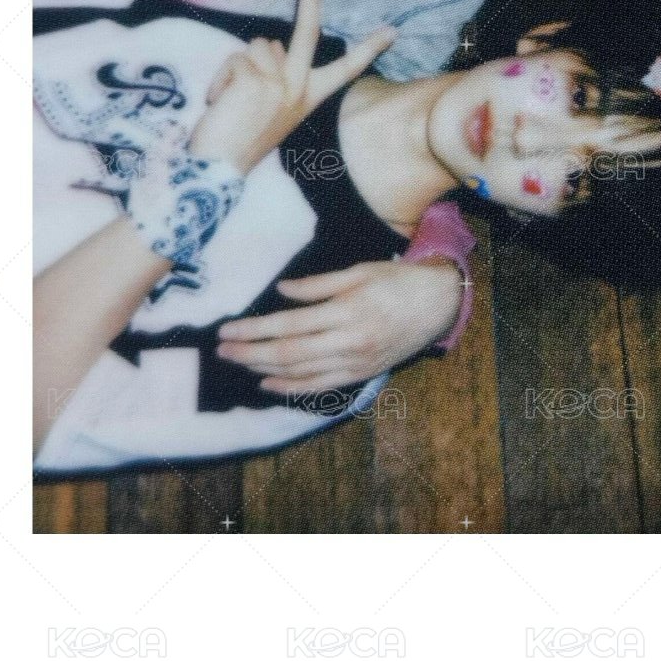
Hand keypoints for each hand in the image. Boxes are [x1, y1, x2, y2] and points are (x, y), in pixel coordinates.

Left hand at [189, 0, 395, 175]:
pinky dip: (222, 78)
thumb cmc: (244, 139)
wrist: (222, 167)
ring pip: (257, 46)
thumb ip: (280, 78)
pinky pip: (235, 59)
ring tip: (233, 98)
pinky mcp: (255, 78)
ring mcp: (280, 82)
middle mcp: (300, 87)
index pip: (347, 69)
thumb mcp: (274, 108)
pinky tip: (221, 102)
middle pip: (308, 32)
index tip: (392, 31)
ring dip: (239, 66)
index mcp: (310, 97)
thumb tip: (272, 47)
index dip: (370, 48)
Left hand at [216, 256, 463, 392]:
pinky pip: (320, 387)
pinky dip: (292, 388)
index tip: (227, 329)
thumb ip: (319, 284)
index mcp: (347, 312)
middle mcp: (349, 343)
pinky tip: (268, 384)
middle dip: (250, 353)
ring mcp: (356, 363)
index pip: (288, 325)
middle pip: (288, 353)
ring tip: (238, 362)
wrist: (439, 306)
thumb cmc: (398, 282)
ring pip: (300, 373)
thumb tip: (281, 291)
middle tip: (222, 350)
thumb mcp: (359, 271)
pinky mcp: (361, 375)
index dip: (254, 329)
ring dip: (264, 370)